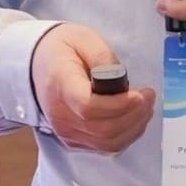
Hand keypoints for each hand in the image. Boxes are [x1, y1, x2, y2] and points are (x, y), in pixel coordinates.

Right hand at [30, 21, 155, 153]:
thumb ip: (103, 56)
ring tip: (145, 107)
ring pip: (107, 142)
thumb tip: (120, 80)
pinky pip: (104, 146)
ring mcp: (65, 131)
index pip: (89, 107)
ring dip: (134, 128)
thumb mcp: (83, 38)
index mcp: (60, 85)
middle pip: (103, 129)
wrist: (36, 65)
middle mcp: (60, 115)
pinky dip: (126, 136)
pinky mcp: (73, 140)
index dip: (119, 105)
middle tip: (149, 96)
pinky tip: (134, 118)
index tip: (140, 94)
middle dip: (134, 116)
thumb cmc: (62, 49)